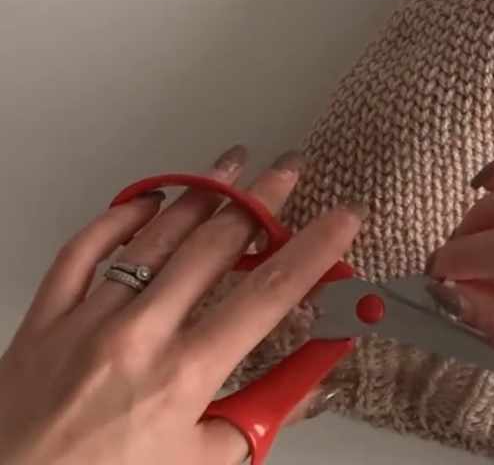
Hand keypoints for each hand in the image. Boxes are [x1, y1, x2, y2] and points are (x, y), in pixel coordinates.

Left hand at [0, 146, 362, 464]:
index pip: (268, 294)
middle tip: (290, 169)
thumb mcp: (201, 463)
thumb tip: (309, 379)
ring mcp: (86, 321)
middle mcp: (137, 337)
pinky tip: (145, 203)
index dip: (315, 248)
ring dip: (201, 194)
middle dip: (262, 199)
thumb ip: (260, 413)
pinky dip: (117, 218)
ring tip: (230, 165)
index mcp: (183, 376)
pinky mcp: (43, 321)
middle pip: (215, 246)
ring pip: (154, 236)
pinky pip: (82, 251)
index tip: (343, 217)